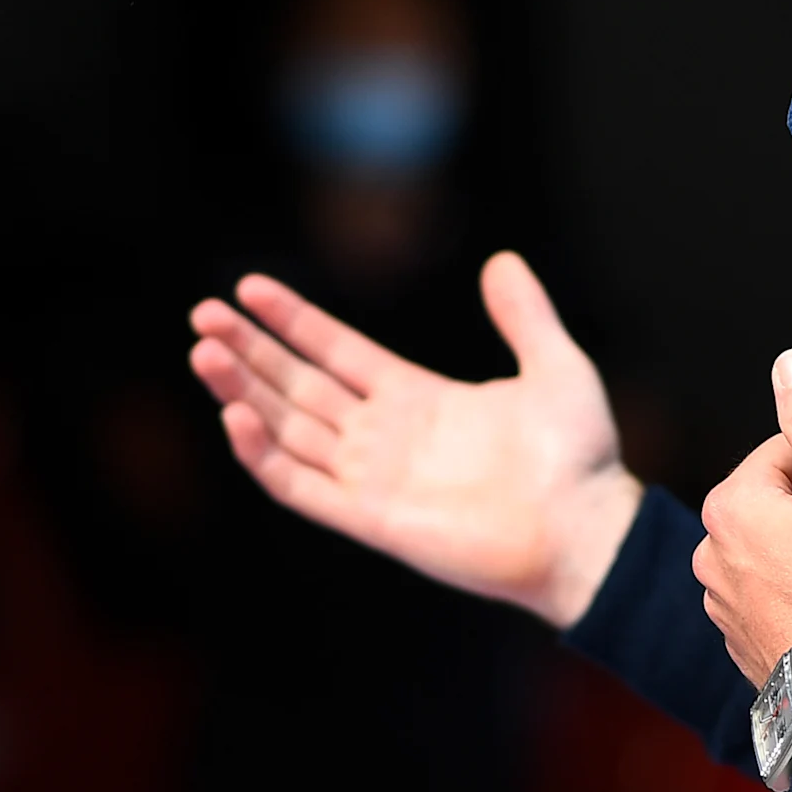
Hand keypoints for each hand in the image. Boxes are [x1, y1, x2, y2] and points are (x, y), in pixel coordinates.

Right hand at [188, 252, 643, 626]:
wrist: (588, 531)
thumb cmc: (580, 459)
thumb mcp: (556, 367)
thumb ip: (523, 316)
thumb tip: (502, 260)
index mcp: (417, 399)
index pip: (335, 352)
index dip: (292, 321)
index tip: (248, 288)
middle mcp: (384, 437)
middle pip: (298, 385)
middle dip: (249, 351)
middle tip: (202, 314)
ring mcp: (373, 479)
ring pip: (287, 428)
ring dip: (242, 393)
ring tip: (204, 352)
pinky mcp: (370, 519)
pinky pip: (301, 487)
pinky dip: (263, 455)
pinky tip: (235, 417)